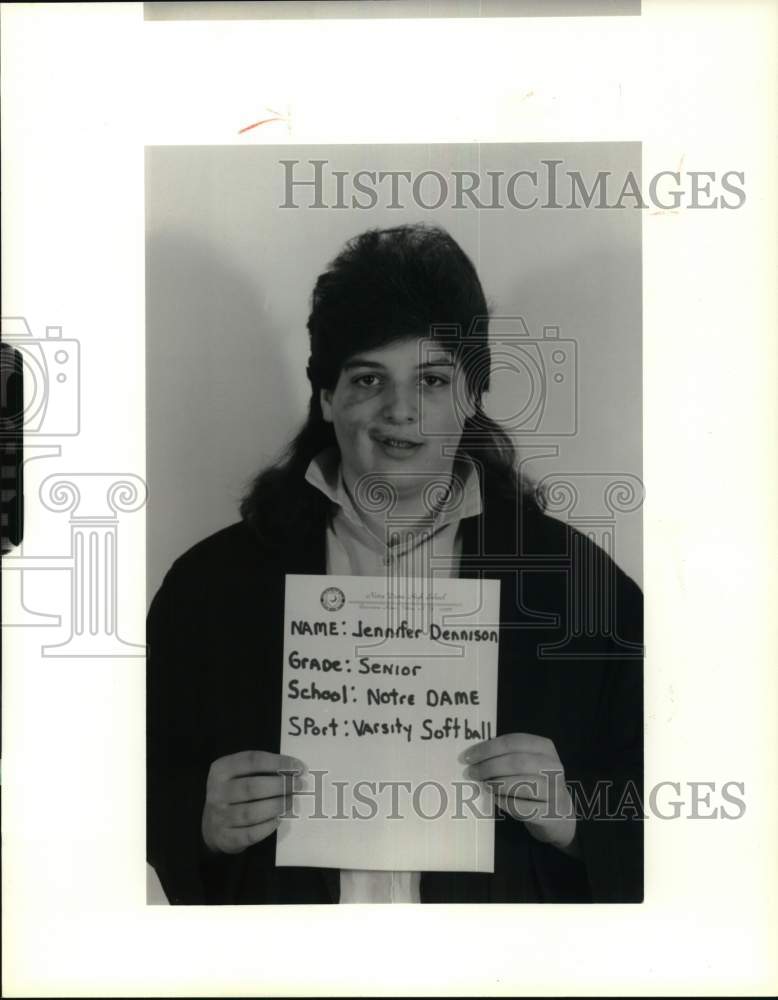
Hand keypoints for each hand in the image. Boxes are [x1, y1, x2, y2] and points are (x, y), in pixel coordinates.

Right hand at [201, 750, 305, 854]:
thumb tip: (293, 768)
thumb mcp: (238, 774)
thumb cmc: (233, 793)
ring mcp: (219, 817)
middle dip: (280, 785)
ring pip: (251, 812)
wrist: (211, 826)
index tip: (298, 766)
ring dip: (276, 806)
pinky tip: (278, 820)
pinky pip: (250, 834)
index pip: (252, 760)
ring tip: (291, 801)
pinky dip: (267, 827)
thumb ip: (259, 769)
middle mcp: (217, 792)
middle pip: (252, 787)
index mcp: (221, 770)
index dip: (277, 762)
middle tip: (298, 785)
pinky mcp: (226, 838)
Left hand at [464, 733, 579, 856]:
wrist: (559, 815)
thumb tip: (475, 755)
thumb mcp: (527, 764)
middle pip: (517, 762)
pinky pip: (523, 807)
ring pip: (521, 784)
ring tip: (484, 785)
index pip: (514, 742)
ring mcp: (554, 791)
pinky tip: (496, 800)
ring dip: (497, 784)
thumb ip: (507, 755)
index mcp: (545, 748)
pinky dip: (505, 803)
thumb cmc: (535, 783)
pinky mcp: (550, 813)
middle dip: (489, 766)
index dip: (489, 748)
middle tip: (472, 772)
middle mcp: (553, 767)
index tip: (469, 756)